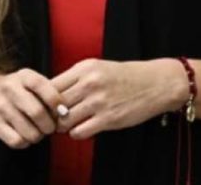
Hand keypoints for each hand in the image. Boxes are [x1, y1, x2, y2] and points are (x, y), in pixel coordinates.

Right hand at [0, 68, 65, 148]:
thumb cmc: (18, 88)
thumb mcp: (31, 81)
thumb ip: (48, 92)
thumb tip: (64, 113)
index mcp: (23, 76)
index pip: (42, 86)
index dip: (56, 101)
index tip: (62, 111)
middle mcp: (9, 88)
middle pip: (37, 112)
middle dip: (50, 125)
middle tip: (51, 128)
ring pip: (28, 131)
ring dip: (39, 136)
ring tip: (39, 132)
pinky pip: (16, 141)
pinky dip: (26, 143)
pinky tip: (26, 136)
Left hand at [51, 58, 188, 138]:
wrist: (155, 84)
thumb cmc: (125, 76)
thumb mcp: (98, 67)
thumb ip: (75, 78)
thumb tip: (50, 93)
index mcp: (84, 68)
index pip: (50, 86)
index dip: (45, 98)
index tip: (47, 104)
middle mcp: (89, 83)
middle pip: (54, 105)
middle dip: (52, 114)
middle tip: (54, 118)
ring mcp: (99, 102)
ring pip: (64, 120)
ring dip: (63, 125)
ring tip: (69, 124)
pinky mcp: (108, 119)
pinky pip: (79, 132)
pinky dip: (77, 133)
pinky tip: (83, 128)